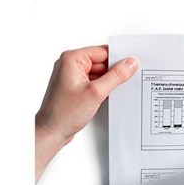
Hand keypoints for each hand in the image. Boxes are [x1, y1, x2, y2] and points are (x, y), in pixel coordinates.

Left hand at [35, 45, 137, 181]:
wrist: (52, 132)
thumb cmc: (64, 113)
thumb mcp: (96, 92)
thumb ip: (116, 76)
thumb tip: (130, 64)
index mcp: (72, 59)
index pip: (102, 52)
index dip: (118, 59)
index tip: (131, 65)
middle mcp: (70, 65)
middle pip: (102, 62)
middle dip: (113, 72)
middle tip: (123, 82)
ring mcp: (73, 77)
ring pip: (99, 74)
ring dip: (108, 82)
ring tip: (110, 93)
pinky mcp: (76, 89)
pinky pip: (94, 83)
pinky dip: (102, 89)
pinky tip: (106, 97)